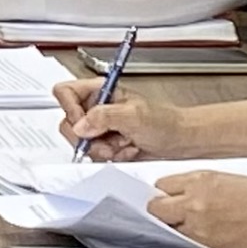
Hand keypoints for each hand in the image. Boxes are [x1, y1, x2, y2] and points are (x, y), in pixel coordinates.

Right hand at [55, 77, 191, 161]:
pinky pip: (94, 155)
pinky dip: (110, 157)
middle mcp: (96, 107)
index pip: (65, 93)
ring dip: (102, 149)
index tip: (85, 125)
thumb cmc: (165, 121)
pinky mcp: (105, 145)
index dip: (70, 110)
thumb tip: (81, 125)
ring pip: (81, 142)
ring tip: (123, 144)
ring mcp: (100, 127)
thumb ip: (104, 117)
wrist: (181, 141)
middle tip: (106, 140)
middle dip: (89, 138)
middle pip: (69, 122)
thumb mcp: (134, 115)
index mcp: (100, 90)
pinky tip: (126, 150)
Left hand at [147, 173, 246, 247]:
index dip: (165, 191)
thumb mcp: (231, 180)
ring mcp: (200, 227)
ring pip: (168, 228)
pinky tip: (202, 236)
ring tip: (191, 225)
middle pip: (156, 207)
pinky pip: (186, 244)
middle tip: (171, 212)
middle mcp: (195, 202)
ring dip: (174, 227)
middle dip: (162, 209)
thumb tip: (188, 192)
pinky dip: (189, 240)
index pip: (163, 184)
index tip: (169, 195)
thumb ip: (204, 185)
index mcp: (202, 179)